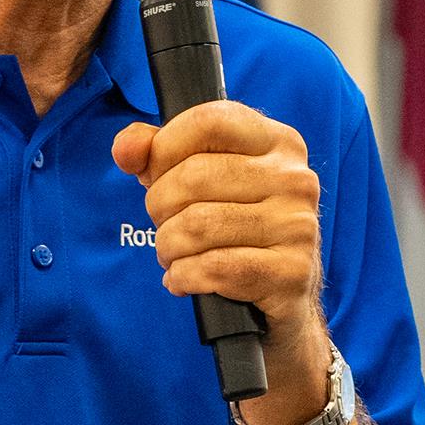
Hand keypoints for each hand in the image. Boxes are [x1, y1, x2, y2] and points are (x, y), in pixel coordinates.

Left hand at [111, 102, 327, 390]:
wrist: (280, 303)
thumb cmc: (235, 233)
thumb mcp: (200, 184)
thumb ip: (157, 154)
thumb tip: (126, 148)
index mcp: (278, 143)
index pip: (208, 122)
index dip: (165, 148)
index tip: (156, 174)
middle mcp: (296, 179)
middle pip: (194, 177)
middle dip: (159, 208)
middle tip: (163, 227)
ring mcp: (299, 226)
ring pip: (198, 225)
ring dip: (168, 248)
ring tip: (173, 256)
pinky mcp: (292, 273)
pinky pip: (215, 268)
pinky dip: (184, 277)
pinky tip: (184, 280)